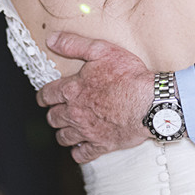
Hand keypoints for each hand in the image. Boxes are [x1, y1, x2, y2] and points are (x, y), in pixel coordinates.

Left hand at [36, 32, 151, 162]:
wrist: (150, 101)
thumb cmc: (128, 76)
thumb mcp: (101, 50)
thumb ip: (73, 44)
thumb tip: (52, 39)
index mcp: (72, 90)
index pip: (46, 95)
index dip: (43, 96)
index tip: (45, 97)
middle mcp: (75, 112)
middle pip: (52, 118)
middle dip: (54, 113)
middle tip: (59, 110)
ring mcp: (87, 131)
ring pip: (63, 137)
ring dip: (63, 132)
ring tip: (68, 128)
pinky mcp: (101, 145)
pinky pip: (82, 154)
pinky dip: (79, 152)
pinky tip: (81, 147)